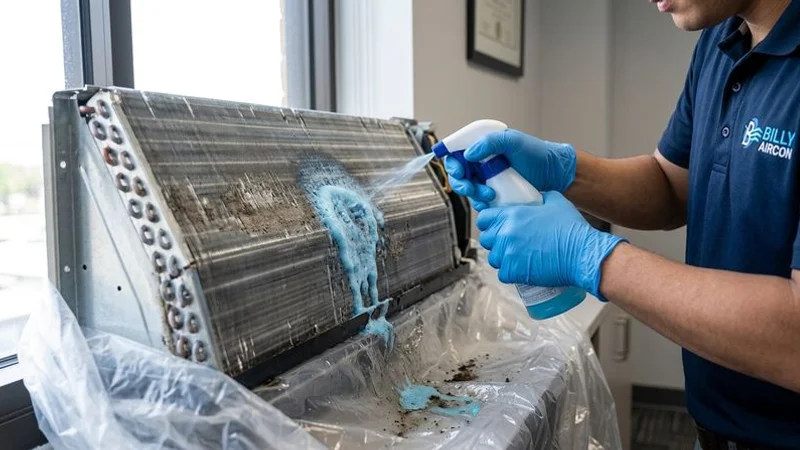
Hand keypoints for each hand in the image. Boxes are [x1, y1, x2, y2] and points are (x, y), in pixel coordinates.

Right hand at [445, 129, 576, 210]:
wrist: (553, 174)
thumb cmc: (536, 153)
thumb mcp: (513, 141)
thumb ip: (490, 142)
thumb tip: (468, 154)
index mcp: (482, 145)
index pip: (456, 151)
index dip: (452, 162)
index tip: (459, 171)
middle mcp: (481, 161)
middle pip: (458, 173)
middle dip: (461, 183)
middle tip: (470, 187)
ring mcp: (486, 178)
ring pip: (467, 189)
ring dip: (474, 194)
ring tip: (490, 194)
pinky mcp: (493, 192)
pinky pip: (479, 200)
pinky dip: (481, 202)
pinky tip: (493, 200)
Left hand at [476, 191, 624, 297]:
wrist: (581, 254)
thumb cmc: (571, 229)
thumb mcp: (556, 202)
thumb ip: (542, 197)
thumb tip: (537, 197)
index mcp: (512, 215)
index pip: (484, 218)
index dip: (489, 222)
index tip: (496, 226)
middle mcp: (505, 234)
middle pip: (486, 239)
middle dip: (495, 241)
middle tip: (510, 243)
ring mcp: (507, 254)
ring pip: (493, 258)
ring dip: (502, 258)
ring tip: (517, 258)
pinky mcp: (513, 272)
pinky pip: (502, 274)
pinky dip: (510, 273)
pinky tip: (521, 269)